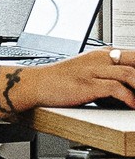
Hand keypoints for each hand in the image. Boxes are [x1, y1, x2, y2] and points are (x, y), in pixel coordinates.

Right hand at [18, 49, 134, 113]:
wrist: (34, 84)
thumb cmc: (58, 80)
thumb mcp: (86, 68)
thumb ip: (106, 70)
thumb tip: (127, 80)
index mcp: (101, 53)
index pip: (133, 54)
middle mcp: (99, 58)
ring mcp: (93, 71)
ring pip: (130, 73)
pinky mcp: (88, 84)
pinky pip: (116, 89)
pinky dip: (129, 98)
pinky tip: (133, 105)